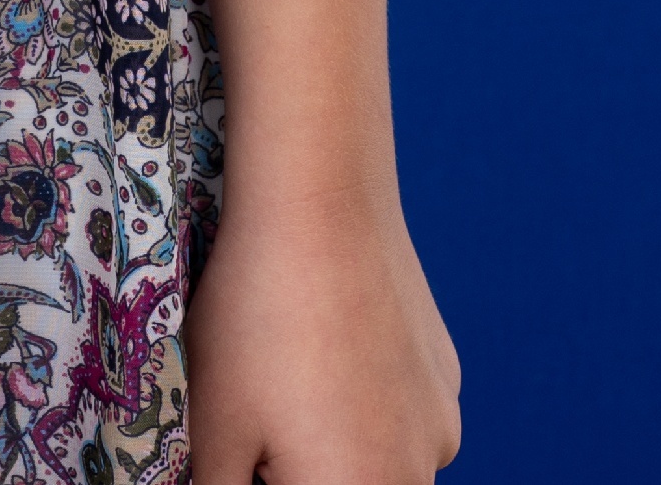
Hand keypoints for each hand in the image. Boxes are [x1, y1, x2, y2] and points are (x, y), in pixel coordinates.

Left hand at [183, 192, 459, 483]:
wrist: (321, 203)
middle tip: (263, 405)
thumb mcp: (213, 424)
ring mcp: (440, 427)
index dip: (262, 470)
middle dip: (300, 464)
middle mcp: (415, 477)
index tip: (245, 442)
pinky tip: (331, 342)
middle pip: (344, 482)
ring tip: (291, 368)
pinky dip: (369, 401)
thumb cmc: (257, 315)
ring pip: (379, 460)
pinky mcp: (447, 378)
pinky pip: (404, 415)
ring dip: (337, 442)